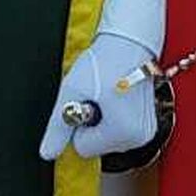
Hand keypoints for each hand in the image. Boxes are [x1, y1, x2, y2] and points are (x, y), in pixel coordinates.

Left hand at [40, 44, 159, 163]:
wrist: (130, 42)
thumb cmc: (104, 61)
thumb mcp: (72, 93)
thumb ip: (58, 127)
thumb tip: (47, 153)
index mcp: (123, 133)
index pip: (82, 147)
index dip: (78, 123)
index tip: (88, 100)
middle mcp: (139, 137)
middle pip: (96, 146)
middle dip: (92, 123)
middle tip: (98, 96)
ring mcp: (146, 132)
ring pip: (107, 140)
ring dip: (103, 121)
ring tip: (108, 95)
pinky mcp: (148, 126)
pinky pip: (119, 132)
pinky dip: (114, 119)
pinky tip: (117, 98)